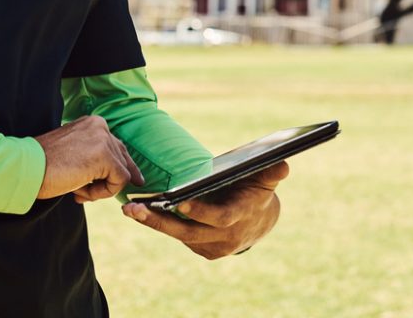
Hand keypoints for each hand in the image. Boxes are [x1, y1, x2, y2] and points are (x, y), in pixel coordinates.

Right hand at [34, 116, 143, 201]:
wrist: (27, 168)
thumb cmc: (44, 165)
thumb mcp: (73, 153)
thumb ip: (94, 156)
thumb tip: (118, 174)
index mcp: (92, 123)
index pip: (116, 146)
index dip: (118, 168)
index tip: (127, 181)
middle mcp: (101, 125)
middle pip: (122, 158)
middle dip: (111, 180)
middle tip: (92, 194)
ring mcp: (104, 139)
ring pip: (121, 172)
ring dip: (100, 189)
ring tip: (77, 192)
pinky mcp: (105, 156)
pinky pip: (119, 181)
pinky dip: (103, 193)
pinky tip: (80, 192)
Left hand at [121, 161, 288, 258]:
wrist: (260, 221)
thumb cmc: (258, 189)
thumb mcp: (266, 178)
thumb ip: (272, 172)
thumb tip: (283, 162)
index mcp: (241, 216)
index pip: (219, 217)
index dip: (200, 211)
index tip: (178, 202)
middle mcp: (225, 237)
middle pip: (189, 232)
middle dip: (160, 221)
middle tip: (134, 209)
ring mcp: (213, 246)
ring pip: (179, 235)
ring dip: (153, 222)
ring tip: (129, 208)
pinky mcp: (203, 249)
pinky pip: (179, 236)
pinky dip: (160, 224)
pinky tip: (140, 211)